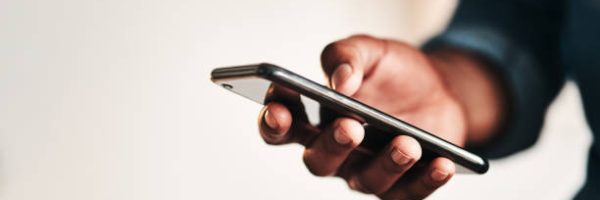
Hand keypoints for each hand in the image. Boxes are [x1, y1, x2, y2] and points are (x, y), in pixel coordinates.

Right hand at [258, 35, 469, 198]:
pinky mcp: (402, 184)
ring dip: (385, 164)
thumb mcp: (369, 50)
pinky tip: (441, 164)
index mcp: (316, 118)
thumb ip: (346, 56)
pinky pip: (408, 193)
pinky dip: (425, 181)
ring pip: (365, 180)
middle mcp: (336, 151)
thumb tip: (340, 81)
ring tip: (406, 144)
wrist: (438, 88)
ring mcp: (367, 170)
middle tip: (349, 127)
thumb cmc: (392, 72)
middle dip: (331, 145)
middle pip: (318, 161)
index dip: (273, 122)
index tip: (278, 109)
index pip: (283, 127)